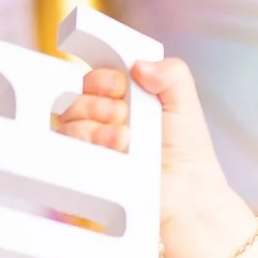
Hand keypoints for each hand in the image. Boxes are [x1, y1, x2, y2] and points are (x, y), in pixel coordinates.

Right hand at [55, 58, 255, 257]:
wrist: (189, 193)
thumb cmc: (188, 151)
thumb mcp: (185, 102)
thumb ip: (171, 72)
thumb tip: (139, 65)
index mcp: (123, 100)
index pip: (93, 79)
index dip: (102, 79)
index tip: (121, 87)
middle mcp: (103, 122)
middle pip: (75, 100)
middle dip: (98, 104)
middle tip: (125, 116)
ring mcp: (93, 147)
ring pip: (69, 124)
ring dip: (97, 128)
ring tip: (128, 140)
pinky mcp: (87, 170)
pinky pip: (69, 151)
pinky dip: (92, 145)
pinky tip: (118, 151)